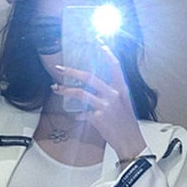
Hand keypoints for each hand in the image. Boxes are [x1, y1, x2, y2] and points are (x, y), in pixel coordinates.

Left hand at [52, 45, 145, 160]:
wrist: (130, 142)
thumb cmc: (127, 126)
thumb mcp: (123, 107)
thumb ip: (110, 97)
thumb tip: (96, 94)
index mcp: (122, 89)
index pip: (115, 66)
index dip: (107, 54)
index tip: (99, 44)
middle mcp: (114, 95)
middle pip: (89, 77)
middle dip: (72, 71)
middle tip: (60, 68)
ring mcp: (105, 106)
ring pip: (81, 93)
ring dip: (66, 90)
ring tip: (56, 89)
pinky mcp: (98, 118)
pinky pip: (83, 114)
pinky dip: (78, 116)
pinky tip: (76, 117)